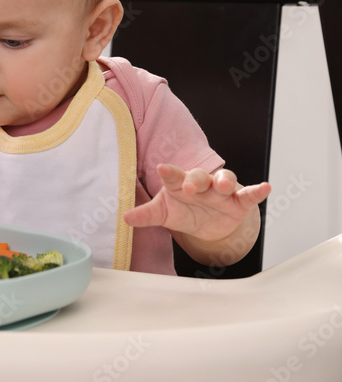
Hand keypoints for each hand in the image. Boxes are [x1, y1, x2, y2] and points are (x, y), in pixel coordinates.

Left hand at [123, 164, 270, 241]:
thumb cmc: (182, 210)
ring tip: (224, 185)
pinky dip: (257, 191)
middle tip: (190, 185)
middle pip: (200, 176)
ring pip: (225, 181)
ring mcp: (221, 192)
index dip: (169, 172)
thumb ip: (146, 215)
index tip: (161, 168)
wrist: (206, 223)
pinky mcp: (238, 203)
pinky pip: (248, 194)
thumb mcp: (163, 213)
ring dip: (225, 181)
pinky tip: (265, 187)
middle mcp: (201, 183)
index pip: (173, 175)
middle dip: (196, 179)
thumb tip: (125, 218)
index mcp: (180, 183)